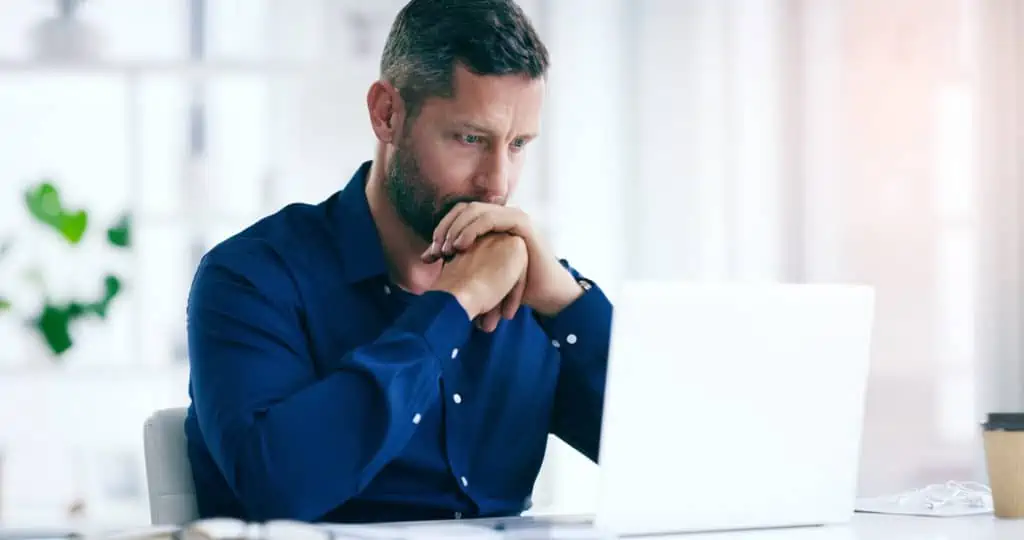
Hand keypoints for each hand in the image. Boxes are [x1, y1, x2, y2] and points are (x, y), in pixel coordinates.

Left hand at [422, 203, 582, 317]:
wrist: (545, 293)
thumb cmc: (512, 285)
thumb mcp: (479, 270)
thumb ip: (456, 260)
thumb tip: (425, 258)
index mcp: (490, 222)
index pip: (458, 215)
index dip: (441, 231)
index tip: (429, 256)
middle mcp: (500, 214)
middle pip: (463, 209)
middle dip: (444, 229)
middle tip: (434, 252)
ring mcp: (511, 216)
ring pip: (474, 211)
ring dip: (455, 228)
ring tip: (446, 250)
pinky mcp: (521, 222)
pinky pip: (490, 218)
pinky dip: (471, 229)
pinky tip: (460, 246)